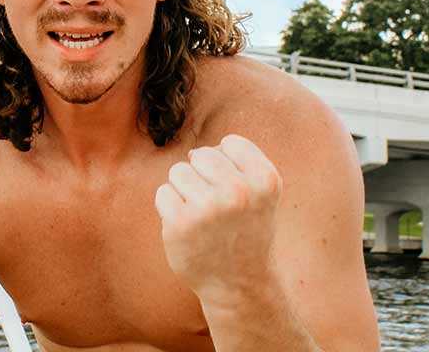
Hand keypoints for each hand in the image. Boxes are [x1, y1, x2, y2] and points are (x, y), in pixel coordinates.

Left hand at [154, 134, 283, 303]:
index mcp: (265, 180)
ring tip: (202, 217)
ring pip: (178, 171)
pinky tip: (188, 227)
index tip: (236, 193)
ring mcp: (208, 207)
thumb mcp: (261, 194)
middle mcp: (239, 191)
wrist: (238, 285)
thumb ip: (240, 162)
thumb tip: (195, 153)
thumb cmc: (246, 231)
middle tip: (216, 208)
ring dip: (185, 191)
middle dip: (203, 176)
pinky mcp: (180, 222)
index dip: (228, 165)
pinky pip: (163, 193)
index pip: (230, 143)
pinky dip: (170, 207)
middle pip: (201, 155)